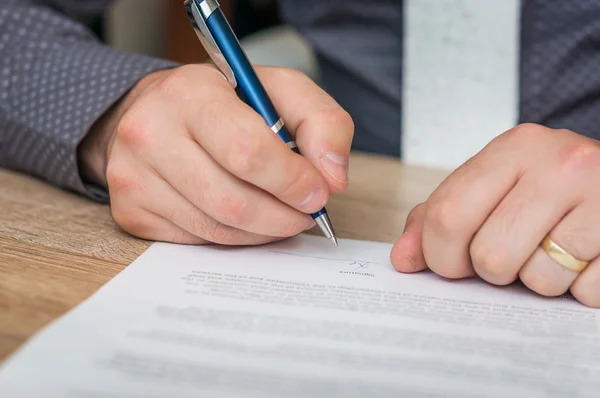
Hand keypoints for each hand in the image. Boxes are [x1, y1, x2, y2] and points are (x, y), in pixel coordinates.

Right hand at [78, 64, 352, 244]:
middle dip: (284, 216)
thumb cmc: (222, 101)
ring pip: (218, 230)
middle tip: (306, 212)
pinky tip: (245, 217)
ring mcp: (133, 178)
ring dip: (263, 231)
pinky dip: (234, 237)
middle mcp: (149, 134)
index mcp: (189, 93)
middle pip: (234, 203)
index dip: (292, 181)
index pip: (248, 152)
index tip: (318, 192)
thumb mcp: (278, 89)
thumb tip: (332, 179)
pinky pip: (198, 241)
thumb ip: (322, 122)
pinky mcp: (131, 212)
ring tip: (280, 214)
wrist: (151, 113)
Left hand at [391, 123, 599, 307]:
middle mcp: (560, 164)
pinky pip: (584, 293)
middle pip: (489, 255)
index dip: (439, 256)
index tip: (449, 263)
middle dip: (490, 271)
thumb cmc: (550, 187)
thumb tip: (403, 258)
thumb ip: (440, 216)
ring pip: (539, 279)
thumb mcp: (494, 185)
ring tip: (552, 252)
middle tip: (508, 255)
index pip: (448, 215)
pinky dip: (579, 289)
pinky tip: (584, 259)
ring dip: (538, 281)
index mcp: (515, 148)